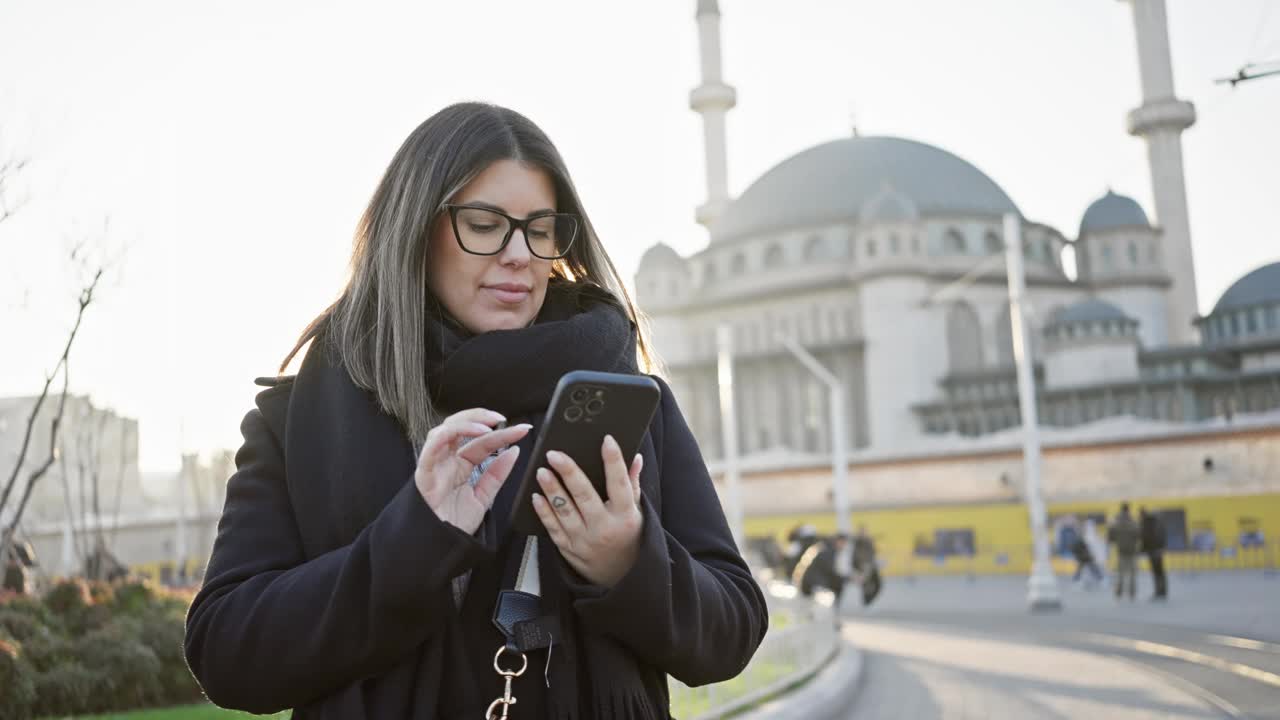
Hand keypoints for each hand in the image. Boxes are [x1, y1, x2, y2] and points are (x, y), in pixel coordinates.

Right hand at [414, 408, 531, 534]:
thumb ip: (497, 474)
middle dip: (481, 417)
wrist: (439, 546)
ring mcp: (435, 465)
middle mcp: (447, 461)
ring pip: (445, 430)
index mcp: (461, 465)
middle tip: (503, 419)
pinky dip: (447, 436)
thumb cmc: (454, 523)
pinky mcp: (424, 473)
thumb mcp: (484, 497)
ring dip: (467, 423)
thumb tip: (514, 451)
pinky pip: (430, 448)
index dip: (503, 434)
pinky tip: (466, 433)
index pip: (483, 442)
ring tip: (489, 425)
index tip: (523, 430)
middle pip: (461, 427)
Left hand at [532, 435, 643, 587]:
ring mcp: (584, 540)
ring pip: (564, 512)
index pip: (619, 484)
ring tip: (541, 472)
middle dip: (569, 473)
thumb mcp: (637, 513)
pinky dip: (544, 512)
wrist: (619, 578)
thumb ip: (633, 485)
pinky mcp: (568, 549)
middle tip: (554, 454)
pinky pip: (553, 528)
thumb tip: (636, 457)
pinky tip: (536, 496)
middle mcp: (604, 528)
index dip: (614, 461)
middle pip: (585, 496)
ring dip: (551, 490)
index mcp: (625, 516)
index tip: (607, 440)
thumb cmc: (628, 538)